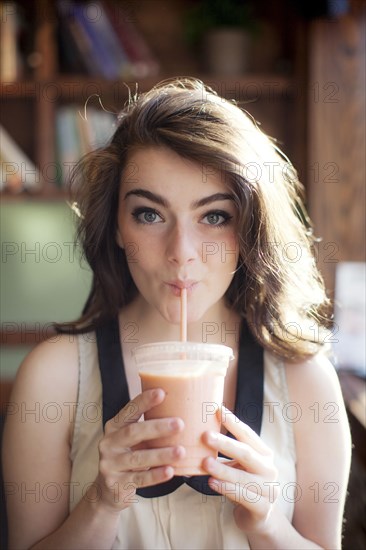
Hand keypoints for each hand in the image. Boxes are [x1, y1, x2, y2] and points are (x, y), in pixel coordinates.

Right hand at [93, 389, 184, 511]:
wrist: (109, 490)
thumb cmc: (130, 456)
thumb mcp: (133, 440)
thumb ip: (148, 427)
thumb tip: (182, 407)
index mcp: (114, 427)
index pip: (129, 410)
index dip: (144, 401)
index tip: (161, 392)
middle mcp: (109, 443)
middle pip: (133, 432)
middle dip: (157, 427)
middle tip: (180, 424)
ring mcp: (110, 464)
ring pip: (138, 458)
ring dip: (161, 454)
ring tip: (181, 451)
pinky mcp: (116, 484)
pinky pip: (139, 479)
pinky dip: (155, 475)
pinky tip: (170, 471)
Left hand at [202, 406, 278, 534]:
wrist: (258, 517)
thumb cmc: (243, 483)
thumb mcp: (238, 464)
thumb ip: (225, 451)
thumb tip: (196, 430)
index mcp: (264, 454)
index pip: (248, 435)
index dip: (234, 422)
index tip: (218, 410)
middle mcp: (270, 469)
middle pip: (246, 453)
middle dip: (225, 443)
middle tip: (205, 435)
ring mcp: (269, 489)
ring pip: (243, 477)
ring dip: (222, 469)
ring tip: (204, 462)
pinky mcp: (263, 508)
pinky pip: (243, 497)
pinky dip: (227, 489)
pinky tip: (212, 483)